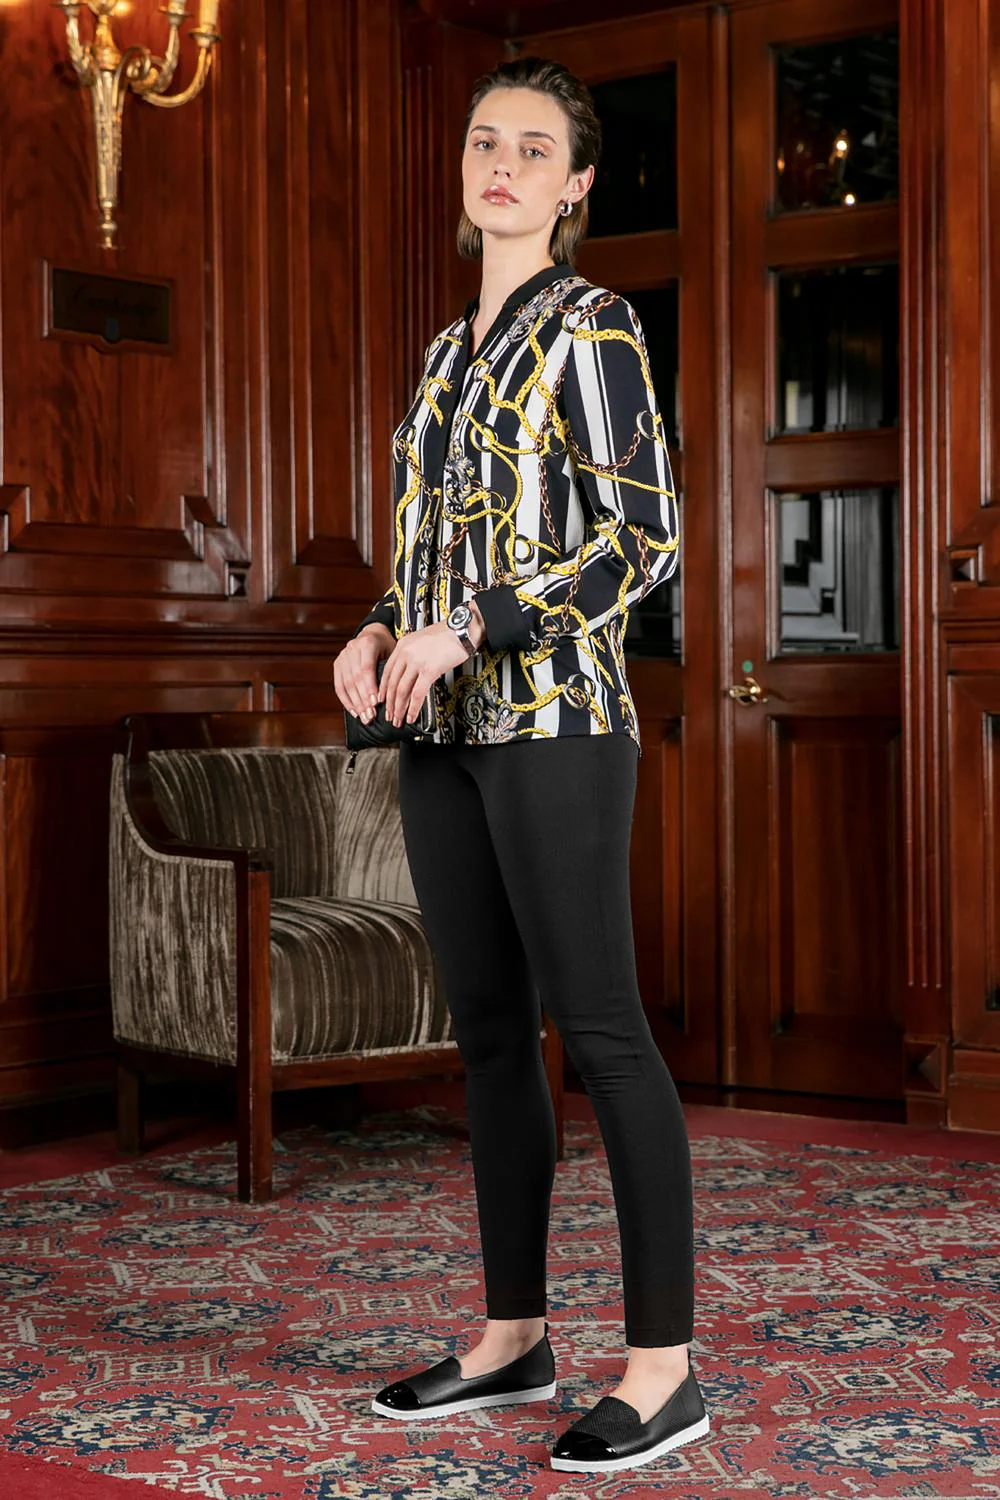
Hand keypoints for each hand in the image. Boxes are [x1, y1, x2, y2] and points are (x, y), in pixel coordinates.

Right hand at [333, 623, 393, 723]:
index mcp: (368, 643)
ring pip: (346, 684)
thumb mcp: (394, 653)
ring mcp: (343, 656)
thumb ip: (391, 670)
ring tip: (364, 717)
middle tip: (371, 715)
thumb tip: (394, 696)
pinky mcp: (338, 664)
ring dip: (355, 703)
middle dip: (363, 700)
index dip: (370, 687)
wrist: (373, 634)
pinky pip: (339, 686)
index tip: (376, 703)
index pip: (366, 668)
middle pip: (355, 678)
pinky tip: (354, 711)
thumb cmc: (387, 647)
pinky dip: (346, 700)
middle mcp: (352, 648)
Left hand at [380, 604, 486, 725]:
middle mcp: (406, 654)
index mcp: (402, 646)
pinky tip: (412, 716)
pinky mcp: (429, 671)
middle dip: (389, 703)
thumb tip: (410, 672)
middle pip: (392, 684)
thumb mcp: (421, 640)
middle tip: (389, 715)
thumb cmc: (447, 634)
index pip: (386, 671)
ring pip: (402, 691)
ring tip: (398, 720)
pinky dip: (413, 708)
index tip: (381, 700)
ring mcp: (417, 662)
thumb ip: (412, 653)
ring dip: (399, 708)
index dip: (383, 689)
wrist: (462, 629)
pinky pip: (417, 694)